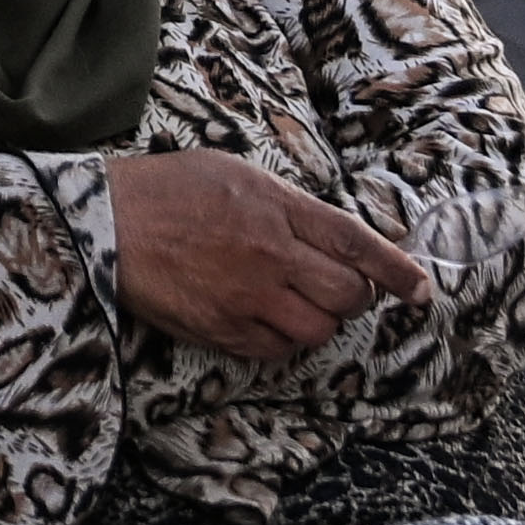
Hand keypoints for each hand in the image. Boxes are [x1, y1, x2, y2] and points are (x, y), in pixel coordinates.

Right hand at [113, 149, 426, 363]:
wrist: (104, 223)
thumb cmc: (167, 190)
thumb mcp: (236, 174)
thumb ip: (288, 205)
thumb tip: (332, 236)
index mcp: (277, 207)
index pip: (356, 243)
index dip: (396, 270)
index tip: (420, 290)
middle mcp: (270, 254)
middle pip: (347, 295)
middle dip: (355, 297)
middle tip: (340, 290)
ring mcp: (247, 296)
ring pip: (318, 329)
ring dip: (320, 320)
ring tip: (298, 304)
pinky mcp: (222, 330)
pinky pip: (277, 350)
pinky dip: (283, 341)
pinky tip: (266, 319)